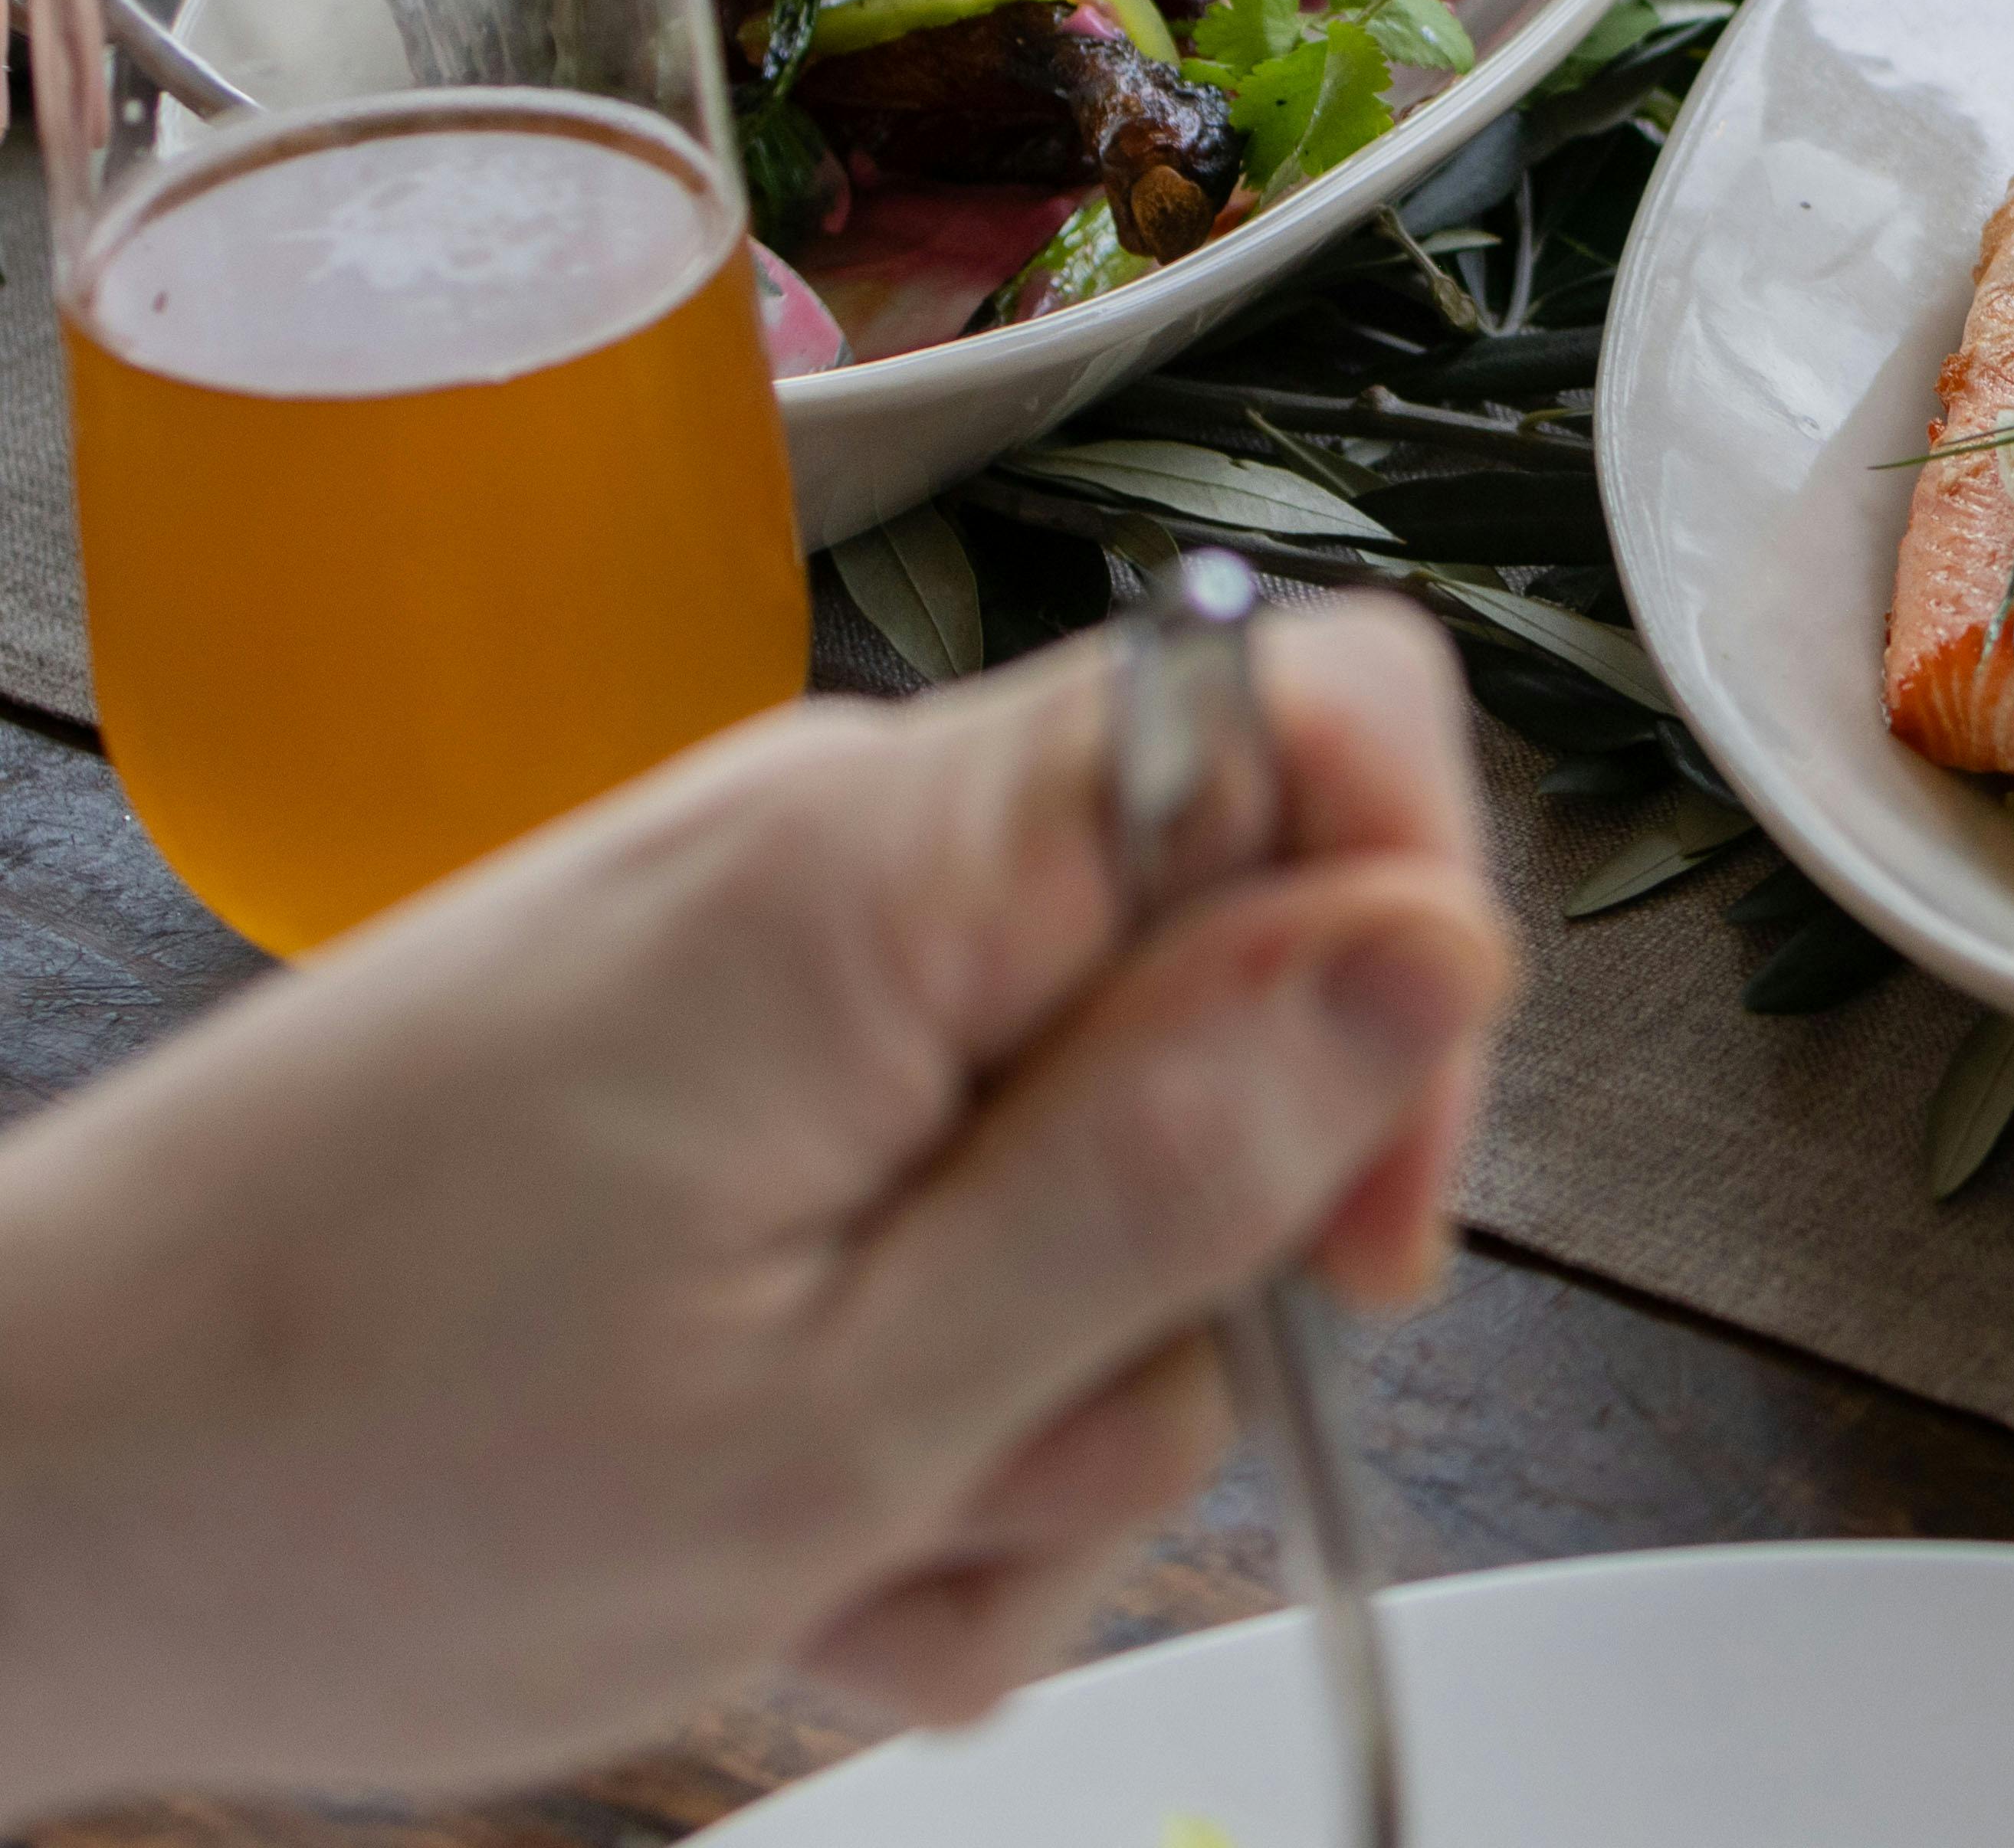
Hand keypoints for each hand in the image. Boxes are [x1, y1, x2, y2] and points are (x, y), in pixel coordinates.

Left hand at [0, 595, 1516, 1821]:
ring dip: (1022, 1410)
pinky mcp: (718, 1071)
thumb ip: (1169, 1170)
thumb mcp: (837, 1413)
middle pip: (1229, 995)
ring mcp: (777, 968)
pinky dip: (909, 1407)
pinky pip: (946, 1212)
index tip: (1365, 1226)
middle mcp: (847, 854)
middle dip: (1177, 1285)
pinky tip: (773, 1532)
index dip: (1416, 952)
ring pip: (1096, 1162)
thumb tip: (1435, 946)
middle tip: (992, 1472)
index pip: (1324, 708)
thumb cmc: (335, 1489)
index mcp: (888, 867)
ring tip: (826, 1548)